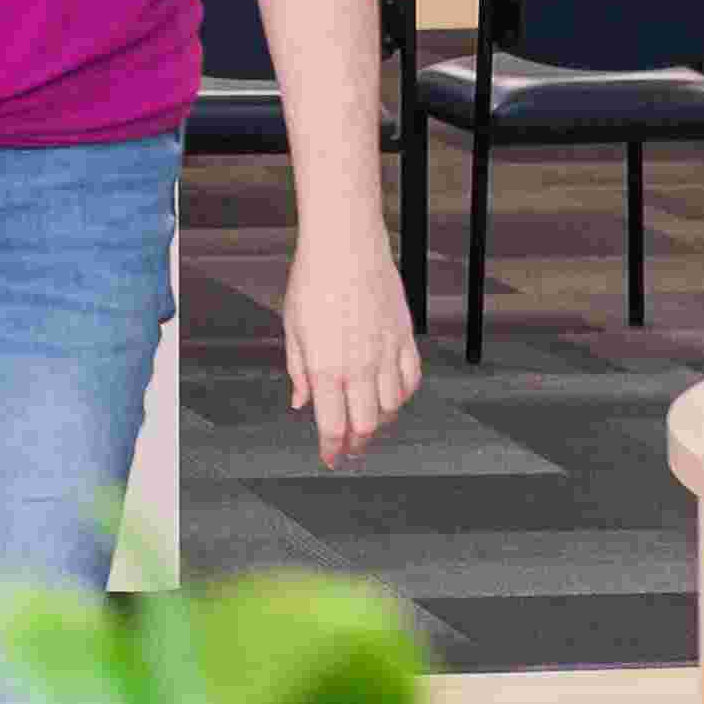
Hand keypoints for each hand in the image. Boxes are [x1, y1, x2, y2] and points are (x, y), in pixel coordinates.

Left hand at [281, 218, 422, 466]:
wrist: (346, 245)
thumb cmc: (314, 279)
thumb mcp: (292, 328)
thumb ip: (298, 370)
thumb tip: (300, 401)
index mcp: (326, 368)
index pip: (333, 425)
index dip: (332, 449)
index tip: (330, 458)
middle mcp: (359, 366)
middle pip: (366, 425)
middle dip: (357, 445)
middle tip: (350, 450)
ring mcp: (386, 353)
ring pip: (392, 407)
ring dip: (380, 422)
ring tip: (369, 424)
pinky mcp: (405, 338)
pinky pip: (411, 380)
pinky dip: (403, 396)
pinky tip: (392, 396)